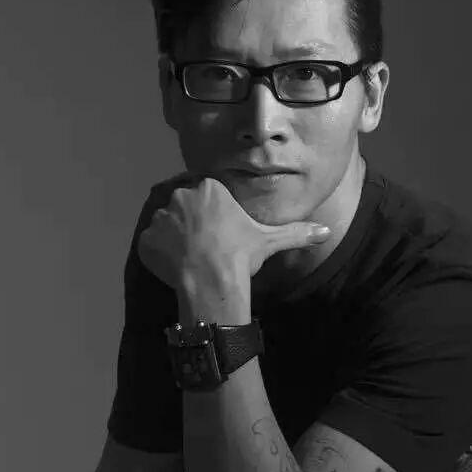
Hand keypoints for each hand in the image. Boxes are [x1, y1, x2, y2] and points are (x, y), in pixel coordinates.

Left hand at [137, 177, 329, 292]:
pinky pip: (151, 244)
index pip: (206, 194)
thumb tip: (326, 232)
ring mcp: (159, 218)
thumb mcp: (271, 240)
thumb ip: (296, 232)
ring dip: (174, 238)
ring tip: (190, 258)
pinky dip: (159, 254)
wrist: (212, 282)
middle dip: (192, 223)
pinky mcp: (145, 240)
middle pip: (184, 206)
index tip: (220, 232)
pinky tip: (176, 267)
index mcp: (208, 188)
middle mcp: (179, 196)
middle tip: (206, 246)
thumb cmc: (241, 255)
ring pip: (166, 225)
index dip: (212, 214)